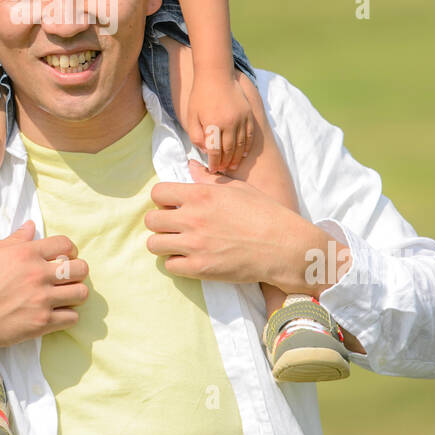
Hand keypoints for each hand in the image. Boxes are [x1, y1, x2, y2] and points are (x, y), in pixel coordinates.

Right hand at [0, 221, 89, 365]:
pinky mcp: (40, 323)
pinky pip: (72, 318)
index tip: (64, 258)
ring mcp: (41, 300)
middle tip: (66, 278)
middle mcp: (37, 274)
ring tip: (63, 296)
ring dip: (75, 294)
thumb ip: (14, 240)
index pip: (66, 244)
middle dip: (76, 272)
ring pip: (81, 294)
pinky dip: (67, 316)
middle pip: (80, 268)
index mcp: (25, 253)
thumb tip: (31, 226)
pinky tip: (55, 314)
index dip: (69, 251)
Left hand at [145, 158, 312, 287]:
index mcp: (200, 195)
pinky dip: (177, 263)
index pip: (157, 193)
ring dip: (164, 243)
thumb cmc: (264, 213)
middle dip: (160, 222)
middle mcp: (193, 219)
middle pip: (151, 220)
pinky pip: (170, 266)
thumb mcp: (237, 188)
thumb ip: (208, 179)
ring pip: (154, 245)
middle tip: (174, 226)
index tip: (172, 206)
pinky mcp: (200, 269)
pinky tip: (190, 258)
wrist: (283, 246)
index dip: (162, 199)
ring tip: (178, 243)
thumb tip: (190, 166)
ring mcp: (195, 245)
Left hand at [186, 72, 253, 172]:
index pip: (215, 151)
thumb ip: (196, 135)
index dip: (214, 163)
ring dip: (237, 157)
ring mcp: (241, 118)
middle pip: (229, 150)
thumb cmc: (200, 95)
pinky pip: (250, 134)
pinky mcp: (248, 114)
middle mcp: (229, 123)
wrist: (215, 75)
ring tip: (233, 166)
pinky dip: (247, 146)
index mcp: (213, 124)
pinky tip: (244, 153)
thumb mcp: (191, 116)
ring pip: (241, 144)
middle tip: (223, 171)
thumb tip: (205, 150)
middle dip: (226, 163)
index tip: (213, 170)